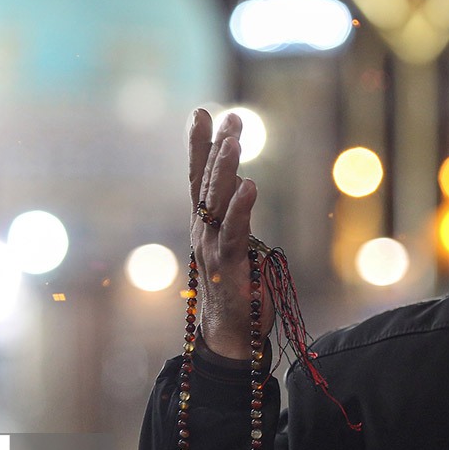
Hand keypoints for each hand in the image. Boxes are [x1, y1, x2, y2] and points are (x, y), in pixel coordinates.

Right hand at [188, 109, 272, 358]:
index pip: (199, 178)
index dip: (198, 145)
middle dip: (217, 146)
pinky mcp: (228, 264)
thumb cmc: (238, 292)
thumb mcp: (237, 247)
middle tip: (229, 116)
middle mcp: (202, 231)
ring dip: (225, 168)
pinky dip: (240, 207)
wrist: (229, 336)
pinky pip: (234, 231)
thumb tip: (242, 187)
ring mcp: (212, 247)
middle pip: (207, 181)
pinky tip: (249, 185)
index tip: (201, 113)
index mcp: (204, 225)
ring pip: (216, 201)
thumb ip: (236, 218)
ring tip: (234, 140)